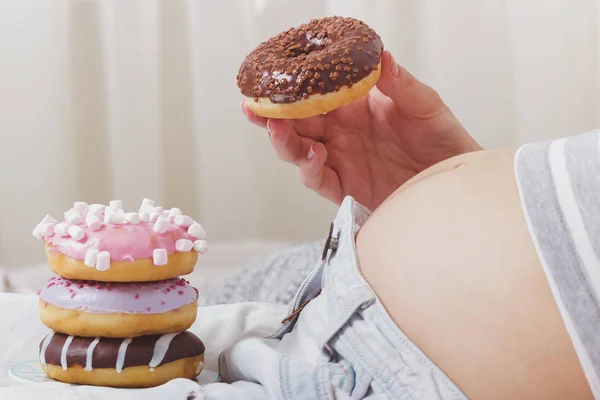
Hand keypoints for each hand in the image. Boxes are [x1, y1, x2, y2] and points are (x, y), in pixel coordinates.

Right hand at [241, 50, 481, 210]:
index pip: (316, 93)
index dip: (292, 87)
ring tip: (277, 128)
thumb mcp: (425, 106)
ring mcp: (342, 161)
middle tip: (254, 105)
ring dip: (285, 141)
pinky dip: (310, 169)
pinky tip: (314, 156)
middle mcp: (342, 133)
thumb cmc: (443, 140)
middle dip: (272, 115)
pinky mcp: (347, 189)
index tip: (273, 75)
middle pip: (298, 123)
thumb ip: (402, 85)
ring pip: (300, 151)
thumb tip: (382, 57)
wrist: (455, 182)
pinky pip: (320, 180)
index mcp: (355, 107)